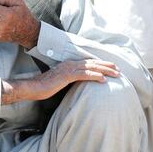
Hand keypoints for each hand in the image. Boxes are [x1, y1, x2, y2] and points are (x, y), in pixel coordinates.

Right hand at [3, 59, 119, 103]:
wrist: (33, 87)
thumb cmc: (44, 87)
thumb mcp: (60, 82)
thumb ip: (69, 79)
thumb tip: (78, 84)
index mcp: (69, 65)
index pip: (88, 63)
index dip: (101, 65)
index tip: (112, 68)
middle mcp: (70, 64)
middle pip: (92, 63)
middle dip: (107, 66)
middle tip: (119, 69)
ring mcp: (68, 69)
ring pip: (91, 68)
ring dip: (105, 70)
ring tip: (116, 74)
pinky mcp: (67, 76)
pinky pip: (84, 75)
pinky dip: (95, 76)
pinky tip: (103, 79)